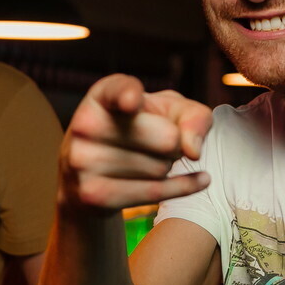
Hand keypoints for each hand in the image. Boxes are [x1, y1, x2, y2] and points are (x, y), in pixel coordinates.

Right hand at [61, 74, 212, 210]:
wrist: (94, 172)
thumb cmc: (141, 130)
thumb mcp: (170, 111)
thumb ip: (194, 117)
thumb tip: (193, 151)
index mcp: (102, 95)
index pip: (118, 91)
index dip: (128, 96)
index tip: (133, 102)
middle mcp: (86, 123)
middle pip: (166, 138)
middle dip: (176, 145)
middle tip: (163, 143)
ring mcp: (83, 161)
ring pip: (160, 169)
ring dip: (168, 167)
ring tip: (150, 160)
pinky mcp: (91, 194)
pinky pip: (154, 193)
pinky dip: (183, 187)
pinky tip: (201, 179)